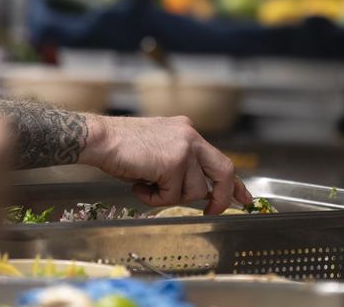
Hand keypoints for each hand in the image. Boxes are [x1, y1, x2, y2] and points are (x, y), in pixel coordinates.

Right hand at [79, 115, 251, 214]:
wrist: (100, 139)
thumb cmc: (120, 147)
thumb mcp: (158, 152)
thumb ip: (179, 165)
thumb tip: (196, 190)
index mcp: (187, 131)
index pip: (219, 158)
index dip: (233, 182)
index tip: (242, 197)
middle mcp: (190, 136)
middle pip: (224, 170)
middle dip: (221, 197)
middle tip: (213, 211)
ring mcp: (184, 148)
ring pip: (192, 190)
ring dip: (168, 196)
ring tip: (145, 185)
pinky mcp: (174, 162)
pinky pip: (172, 195)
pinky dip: (154, 199)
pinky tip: (138, 185)